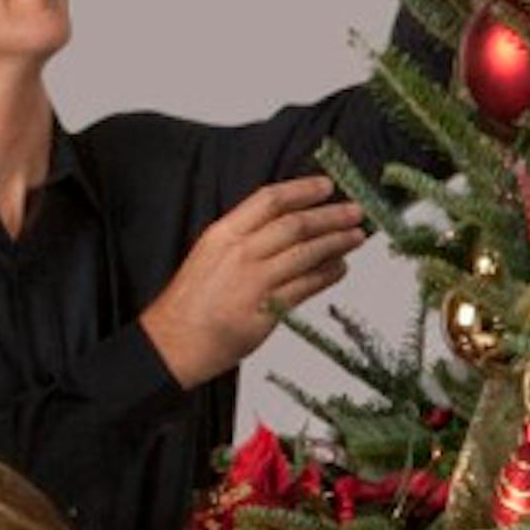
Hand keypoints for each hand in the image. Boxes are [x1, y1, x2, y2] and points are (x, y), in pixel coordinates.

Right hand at [141, 179, 369, 389]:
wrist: (173, 343)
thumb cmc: (191, 301)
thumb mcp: (210, 255)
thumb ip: (244, 238)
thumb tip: (287, 224)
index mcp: (223, 234)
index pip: (270, 200)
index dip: (302, 190)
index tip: (325, 186)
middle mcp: (240, 254)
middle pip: (295, 225)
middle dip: (330, 216)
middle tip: (355, 211)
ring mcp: (253, 283)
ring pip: (305, 253)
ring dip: (336, 242)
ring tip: (356, 237)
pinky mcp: (266, 311)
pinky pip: (306, 286)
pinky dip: (327, 274)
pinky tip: (340, 267)